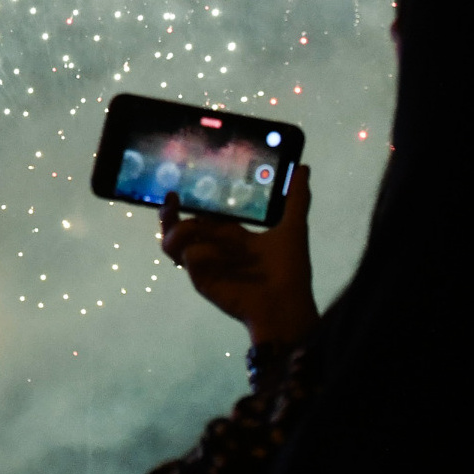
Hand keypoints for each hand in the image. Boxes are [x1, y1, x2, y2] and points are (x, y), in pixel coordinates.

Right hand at [160, 165, 317, 345]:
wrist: (285, 306)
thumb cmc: (289, 269)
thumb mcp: (293, 228)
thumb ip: (296, 198)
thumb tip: (303, 167)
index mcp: (232, 236)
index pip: (203, 214)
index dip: (191, 199)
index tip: (181, 186)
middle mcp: (214, 248)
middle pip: (181, 226)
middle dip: (170, 212)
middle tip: (172, 198)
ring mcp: (204, 264)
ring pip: (174, 242)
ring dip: (178, 229)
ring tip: (189, 225)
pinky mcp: (200, 279)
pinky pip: (188, 258)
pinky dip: (198, 251)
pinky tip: (216, 253)